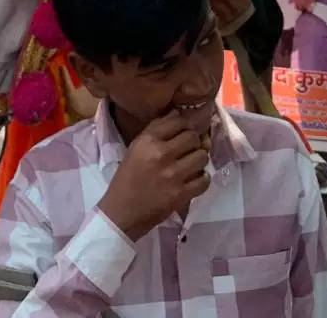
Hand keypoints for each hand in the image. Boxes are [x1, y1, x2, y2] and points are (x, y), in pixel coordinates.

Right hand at [97, 112, 210, 240]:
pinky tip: (194, 180)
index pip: (178, 121)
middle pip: (193, 137)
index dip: (185, 125)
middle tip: (189, 149)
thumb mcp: (135, 148)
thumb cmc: (127, 178)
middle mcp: (161, 154)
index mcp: (147, 141)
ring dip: (199, 160)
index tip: (185, 131)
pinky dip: (202, 179)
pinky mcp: (181, 195)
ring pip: (202, 157)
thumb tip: (179, 114)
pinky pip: (204, 180)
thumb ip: (156, 130)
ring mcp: (173, 175)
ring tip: (192, 164)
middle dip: (194, 142)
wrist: (121, 212)